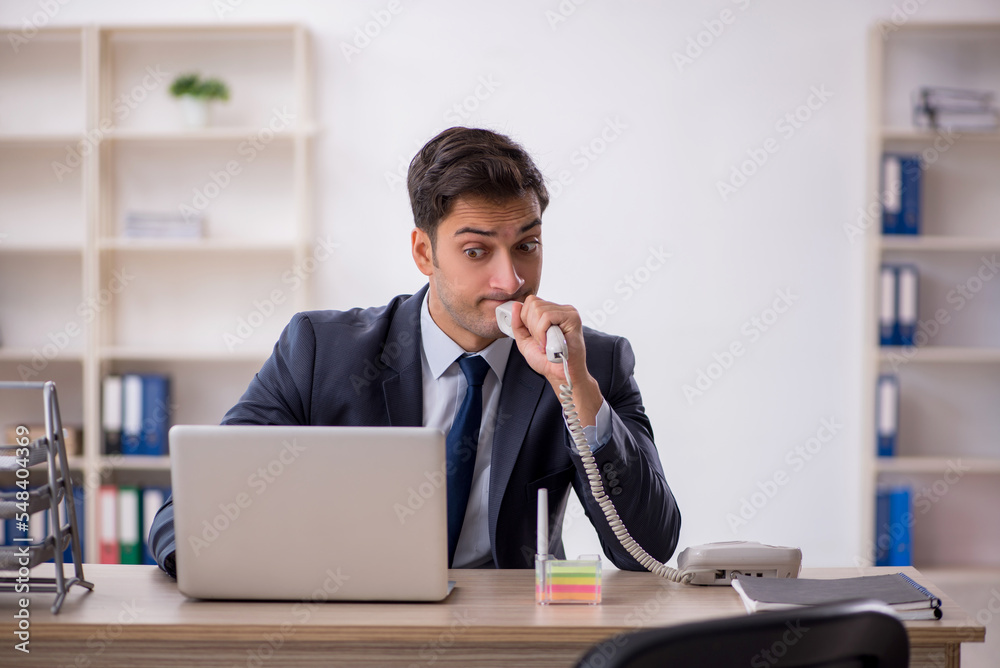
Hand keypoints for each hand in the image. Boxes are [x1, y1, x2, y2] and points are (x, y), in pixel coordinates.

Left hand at [507, 296, 603, 426]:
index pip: (530, 301)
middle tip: (541, 342)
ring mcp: (568, 312)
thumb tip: (515, 306)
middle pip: (533, 303)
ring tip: (546, 344)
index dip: (526, 319)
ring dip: (538, 333)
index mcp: (550, 312)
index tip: (534, 336)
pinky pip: (547, 317)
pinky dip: (542, 333)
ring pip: (539, 310)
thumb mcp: (525, 340)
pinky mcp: (572, 318)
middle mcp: (560, 309)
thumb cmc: (547, 361)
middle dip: (531, 326)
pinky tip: (548, 344)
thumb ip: (518, 323)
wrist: (560, 375)